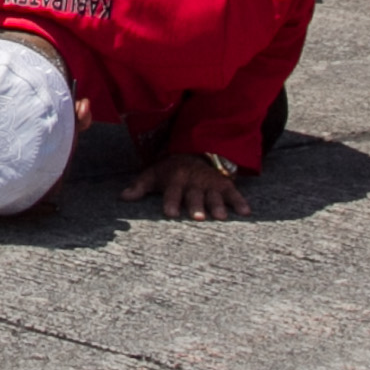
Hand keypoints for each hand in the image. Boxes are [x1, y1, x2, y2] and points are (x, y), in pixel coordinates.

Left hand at [124, 152, 253, 219]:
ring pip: (214, 195)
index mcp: (175, 178)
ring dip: (217, 205)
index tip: (170, 213)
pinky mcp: (224, 185)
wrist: (195, 152)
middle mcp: (193, 181)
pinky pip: (233, 192)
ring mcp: (210, 183)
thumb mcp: (153, 174)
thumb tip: (122, 197)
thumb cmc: (170, 169)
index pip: (171, 191)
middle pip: (194, 195)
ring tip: (220, 216)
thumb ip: (139, 186)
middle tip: (198, 217)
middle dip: (196, 205)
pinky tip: (246, 212)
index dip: (170, 201)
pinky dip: (240, 201)